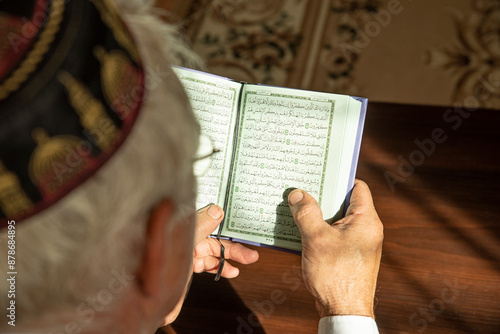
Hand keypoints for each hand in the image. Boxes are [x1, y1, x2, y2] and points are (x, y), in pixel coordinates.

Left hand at [163, 204, 258, 324]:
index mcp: (184, 227)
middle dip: (234, 247)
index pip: (209, 220)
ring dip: (229, 257)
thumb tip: (217, 210)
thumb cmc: (158, 265)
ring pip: (213, 252)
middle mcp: (185, 238)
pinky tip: (230, 271)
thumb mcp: (182, 242)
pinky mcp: (186, 268)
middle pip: (214, 239)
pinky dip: (219, 267)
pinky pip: (206, 264)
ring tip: (244, 262)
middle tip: (250, 255)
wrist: (144, 296)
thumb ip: (199, 225)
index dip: (226, 224)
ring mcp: (186, 254)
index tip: (241, 229)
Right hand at [288, 180, 382, 318]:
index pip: (357, 187)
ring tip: (297, 207)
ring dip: (317, 214)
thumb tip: (298, 194)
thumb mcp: (317, 239)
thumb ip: (306, 213)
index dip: (338, 178)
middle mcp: (366, 230)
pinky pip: (333, 234)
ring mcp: (357, 243)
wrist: (344, 312)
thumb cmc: (336, 277)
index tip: (318, 173)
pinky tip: (300, 229)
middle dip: (322, 196)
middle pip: (344, 202)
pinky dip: (318, 229)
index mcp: (366, 220)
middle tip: (302, 188)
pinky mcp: (348, 255)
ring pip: (336, 219)